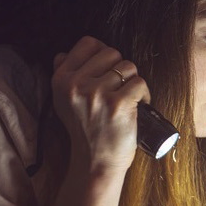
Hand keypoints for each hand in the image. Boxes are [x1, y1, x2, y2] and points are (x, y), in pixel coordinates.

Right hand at [51, 36, 149, 175]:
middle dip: (120, 70)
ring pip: (128, 67)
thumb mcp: (63, 102)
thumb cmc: (86, 131)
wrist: (95, 162)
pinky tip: (136, 108)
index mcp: (61, 79)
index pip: (88, 43)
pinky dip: (144, 95)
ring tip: (127, 100)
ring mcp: (97, 94)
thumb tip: (64, 53)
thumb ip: (64, 75)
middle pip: (112, 53)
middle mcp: (76, 84)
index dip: (104, 54)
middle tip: (118, 90)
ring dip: (133, 83)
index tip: (108, 71)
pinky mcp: (118, 104)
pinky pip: (140, 83)